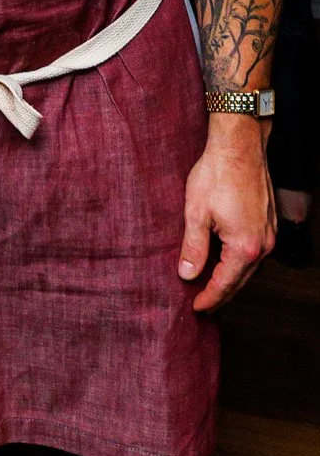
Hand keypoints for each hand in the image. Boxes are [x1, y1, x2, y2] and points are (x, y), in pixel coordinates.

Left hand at [179, 116, 275, 311]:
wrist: (239, 147)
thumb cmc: (216, 175)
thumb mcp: (195, 213)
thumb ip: (193, 248)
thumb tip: (187, 274)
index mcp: (244, 247)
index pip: (225, 284)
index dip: (209, 298)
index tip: (196, 308)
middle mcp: (262, 244)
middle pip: (240, 279)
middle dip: (221, 293)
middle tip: (202, 303)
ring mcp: (267, 233)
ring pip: (248, 266)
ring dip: (230, 277)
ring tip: (210, 285)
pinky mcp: (267, 222)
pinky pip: (253, 251)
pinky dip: (238, 261)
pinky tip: (224, 259)